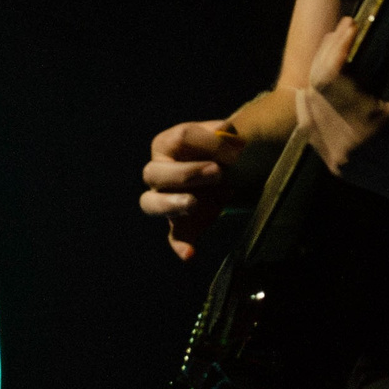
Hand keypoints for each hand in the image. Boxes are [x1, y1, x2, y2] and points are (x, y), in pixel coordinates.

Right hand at [142, 122, 247, 260]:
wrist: (234, 172)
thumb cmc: (225, 150)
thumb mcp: (228, 137)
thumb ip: (227, 134)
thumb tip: (226, 134)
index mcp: (167, 144)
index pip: (181, 137)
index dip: (210, 142)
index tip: (238, 149)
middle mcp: (159, 172)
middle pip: (154, 173)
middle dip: (187, 173)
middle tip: (218, 172)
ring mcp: (166, 200)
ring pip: (150, 203)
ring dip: (171, 203)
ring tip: (193, 203)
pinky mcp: (181, 224)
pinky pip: (174, 237)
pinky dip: (180, 246)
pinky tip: (190, 254)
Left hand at [295, 19, 388, 219]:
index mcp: (371, 127)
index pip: (330, 78)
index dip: (335, 47)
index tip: (350, 27)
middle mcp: (348, 147)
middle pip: (315, 90)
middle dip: (326, 56)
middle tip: (343, 34)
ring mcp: (340, 162)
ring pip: (308, 110)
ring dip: (317, 79)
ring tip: (335, 56)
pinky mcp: (339, 170)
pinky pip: (312, 132)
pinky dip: (313, 106)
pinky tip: (324, 88)